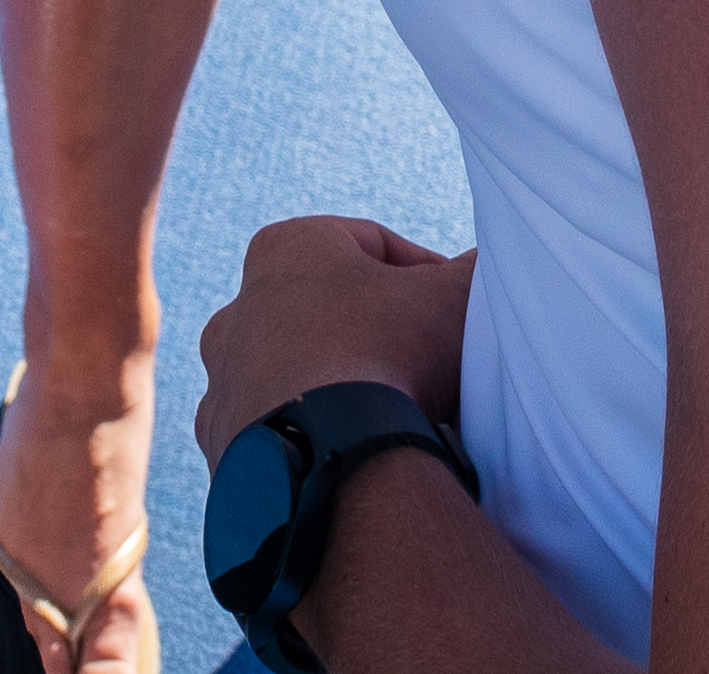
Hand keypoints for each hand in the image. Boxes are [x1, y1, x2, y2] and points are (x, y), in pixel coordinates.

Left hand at [195, 215, 473, 443]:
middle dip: (375, 332)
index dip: (425, 274)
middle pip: (328, 311)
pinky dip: (314, 437)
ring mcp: (222, 385)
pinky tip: (353, 453)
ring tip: (390, 416)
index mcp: (284, 249)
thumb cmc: (389, 355)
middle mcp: (237, 312)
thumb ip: (470, 271)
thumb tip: (487, 263)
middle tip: (425, 363)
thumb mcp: (452, 297)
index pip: (373, 246)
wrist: (332, 461)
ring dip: (338, 387)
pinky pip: (280, 433)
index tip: (455, 309)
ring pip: (297, 374)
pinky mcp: (222, 448)